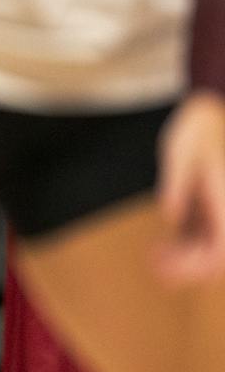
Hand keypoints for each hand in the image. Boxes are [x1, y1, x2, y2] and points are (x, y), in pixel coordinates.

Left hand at [156, 90, 224, 283]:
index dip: (197, 265)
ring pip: (214, 247)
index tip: (164, 266)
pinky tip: (163, 245)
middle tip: (153, 263)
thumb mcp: (180, 151)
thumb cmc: (200, 124)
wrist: (213, 105)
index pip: (222, 249)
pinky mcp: (216, 204)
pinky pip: (208, 234)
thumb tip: (170, 216)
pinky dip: (188, 244)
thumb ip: (177, 184)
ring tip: (154, 255)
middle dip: (188, 266)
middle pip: (219, 255)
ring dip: (187, 257)